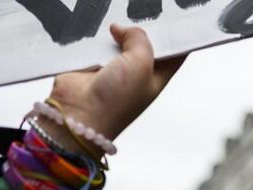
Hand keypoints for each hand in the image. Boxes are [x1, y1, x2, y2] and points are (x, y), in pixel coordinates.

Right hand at [39, 24, 184, 155]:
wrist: (78, 113)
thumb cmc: (115, 102)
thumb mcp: (141, 64)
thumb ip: (140, 39)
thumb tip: (123, 29)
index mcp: (156, 77)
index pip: (172, 53)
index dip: (174, 35)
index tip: (173, 17)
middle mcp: (136, 72)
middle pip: (145, 41)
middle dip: (143, 28)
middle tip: (141, 12)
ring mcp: (113, 67)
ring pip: (120, 38)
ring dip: (118, 30)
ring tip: (119, 22)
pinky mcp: (91, 62)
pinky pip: (96, 40)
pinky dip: (97, 34)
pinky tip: (99, 30)